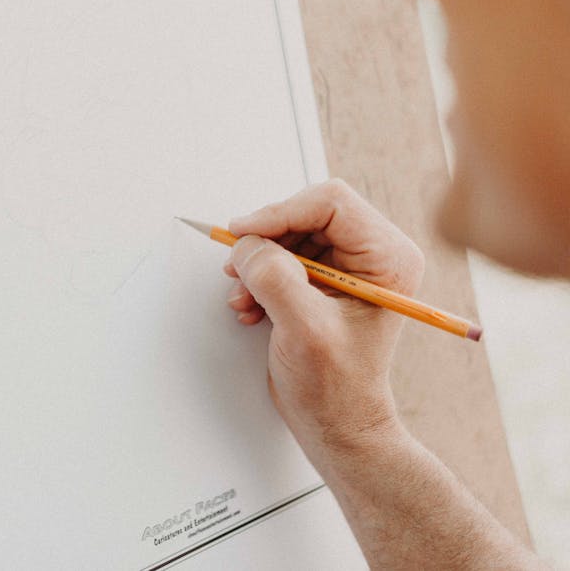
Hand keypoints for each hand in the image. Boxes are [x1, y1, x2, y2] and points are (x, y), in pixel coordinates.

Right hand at [224, 179, 424, 471]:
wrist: (337, 423)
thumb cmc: (336, 387)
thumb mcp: (304, 330)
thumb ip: (275, 279)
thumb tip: (247, 245)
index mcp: (388, 258)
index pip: (330, 203)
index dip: (280, 212)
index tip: (243, 234)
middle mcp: (372, 254)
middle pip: (306, 213)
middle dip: (266, 241)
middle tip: (239, 268)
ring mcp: (348, 267)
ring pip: (290, 233)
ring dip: (259, 262)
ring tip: (244, 296)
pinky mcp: (324, 280)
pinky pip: (284, 255)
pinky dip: (260, 276)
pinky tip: (251, 305)